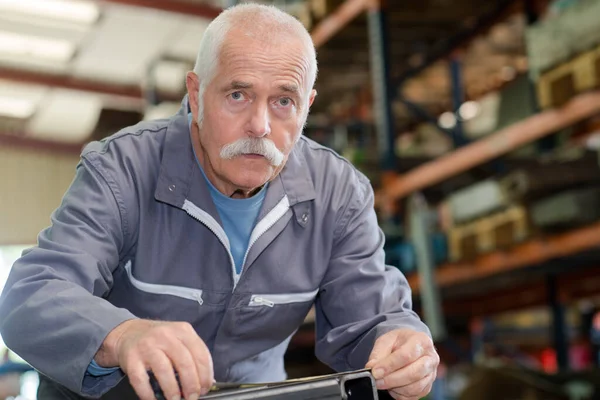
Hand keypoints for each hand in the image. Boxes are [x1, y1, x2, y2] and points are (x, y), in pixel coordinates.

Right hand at [96, 319, 213, 399]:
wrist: (128, 332)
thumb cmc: (159, 340)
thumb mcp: (179, 339)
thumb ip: (193, 355)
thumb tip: (208, 381)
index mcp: (182, 330)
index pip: (200, 353)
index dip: (205, 374)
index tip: (206, 388)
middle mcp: (166, 335)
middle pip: (184, 362)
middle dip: (192, 384)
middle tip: (193, 397)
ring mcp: (147, 346)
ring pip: (164, 371)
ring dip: (173, 390)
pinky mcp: (131, 358)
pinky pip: (141, 380)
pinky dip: (149, 394)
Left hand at [365, 329, 438, 399]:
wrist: (408, 346)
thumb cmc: (398, 342)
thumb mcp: (386, 340)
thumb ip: (378, 353)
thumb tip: (371, 367)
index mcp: (421, 341)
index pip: (406, 355)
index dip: (389, 365)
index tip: (375, 372)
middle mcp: (431, 358)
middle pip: (414, 373)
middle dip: (392, 379)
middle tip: (376, 381)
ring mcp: (431, 374)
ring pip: (414, 387)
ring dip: (396, 388)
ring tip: (383, 382)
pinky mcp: (427, 387)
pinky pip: (413, 396)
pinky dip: (400, 394)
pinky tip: (392, 386)